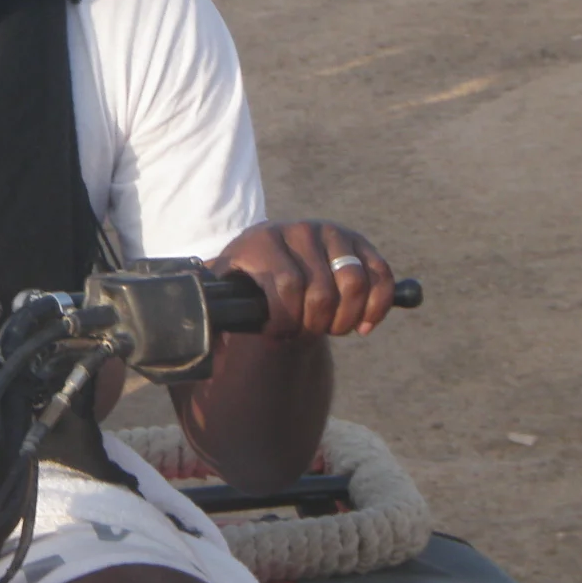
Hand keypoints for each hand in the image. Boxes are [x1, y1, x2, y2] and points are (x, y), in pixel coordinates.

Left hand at [212, 220, 396, 337]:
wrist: (269, 256)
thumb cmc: (246, 283)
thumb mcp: (225, 293)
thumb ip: (214, 318)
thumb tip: (201, 352)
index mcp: (262, 240)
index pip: (286, 285)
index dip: (286, 321)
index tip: (276, 337)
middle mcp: (298, 230)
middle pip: (322, 291)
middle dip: (314, 326)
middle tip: (304, 335)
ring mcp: (332, 233)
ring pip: (354, 283)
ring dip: (346, 319)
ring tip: (331, 329)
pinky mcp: (359, 241)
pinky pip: (381, 276)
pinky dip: (378, 306)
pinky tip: (362, 325)